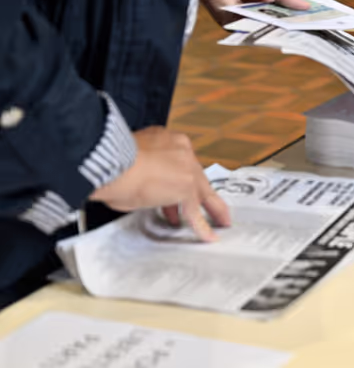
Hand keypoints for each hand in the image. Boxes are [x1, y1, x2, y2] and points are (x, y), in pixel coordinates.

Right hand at [90, 127, 230, 241]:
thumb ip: (144, 170)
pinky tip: (208, 236)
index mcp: (168, 140)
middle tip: (207, 207)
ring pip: (203, 193)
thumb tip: (141, 186)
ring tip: (218, 222)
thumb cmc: (112, 161)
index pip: (182, 163)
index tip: (177, 191)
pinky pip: (194, 213)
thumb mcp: (131, 158)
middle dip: (201, 195)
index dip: (181, 179)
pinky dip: (202, 227)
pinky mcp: (186, 189)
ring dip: (213, 209)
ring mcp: (187, 170)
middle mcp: (182, 151)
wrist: (112, 161)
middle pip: (198, 177)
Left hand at [200, 0, 309, 25]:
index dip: (297, 17)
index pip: (284, 12)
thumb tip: (305, 7)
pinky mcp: (232, 24)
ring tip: (298, 35)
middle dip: (291, 27)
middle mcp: (255, 11)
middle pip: (276, 23)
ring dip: (279, 31)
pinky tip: (277, 33)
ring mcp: (244, 19)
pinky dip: (262, 32)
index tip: (312, 23)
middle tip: (309, 33)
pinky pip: (250, 31)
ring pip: (264, 29)